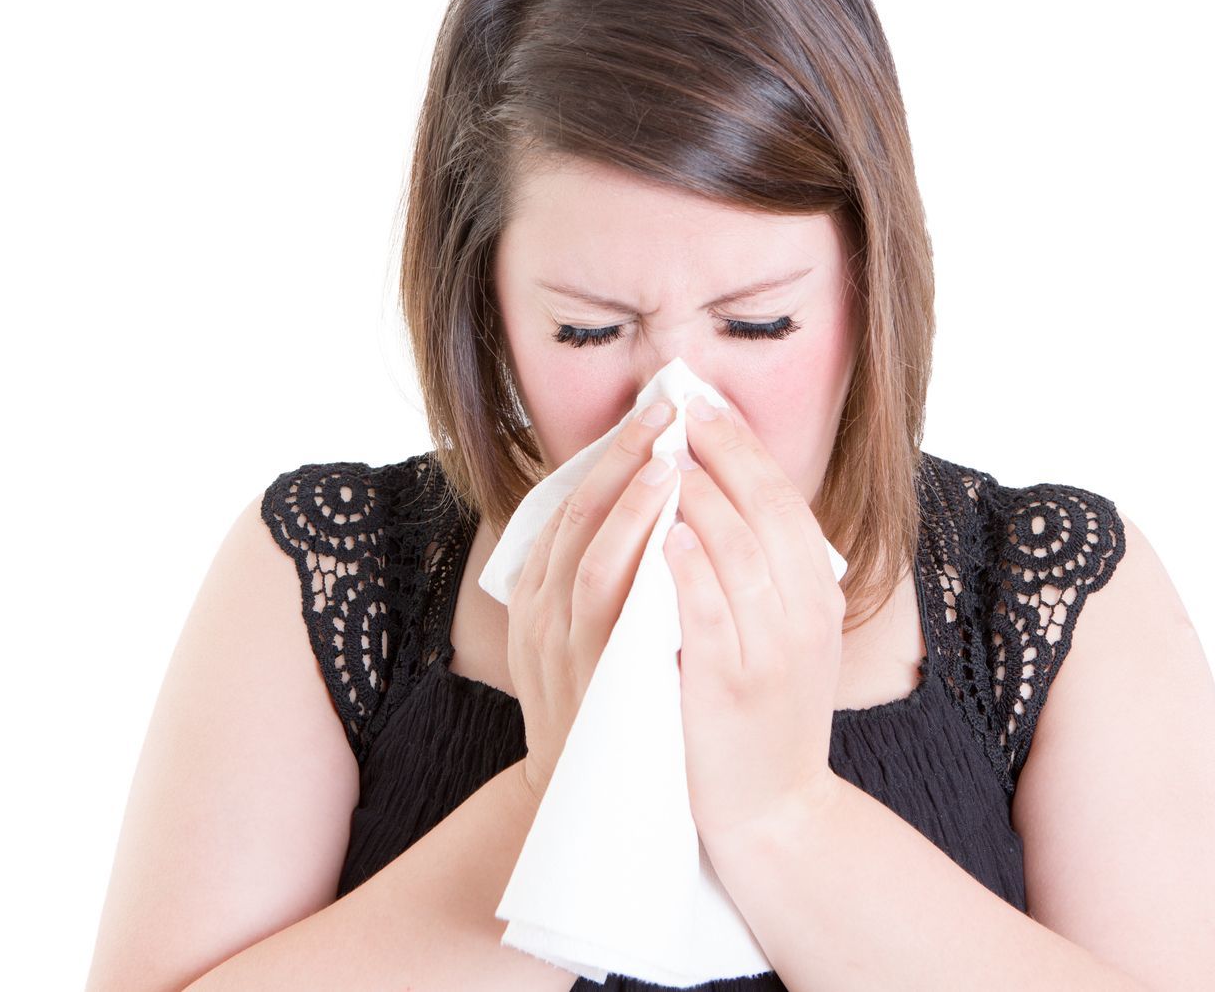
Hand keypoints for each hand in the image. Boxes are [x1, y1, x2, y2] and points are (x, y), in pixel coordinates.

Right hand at [509, 400, 680, 803]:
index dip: (608, 455)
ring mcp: (565, 655)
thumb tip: (657, 501)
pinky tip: (674, 544)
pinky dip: (638, 576)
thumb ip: (614, 573)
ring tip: (668, 461)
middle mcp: (543, 618)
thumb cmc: (610, 704)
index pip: (570, 506)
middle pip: (573, 519)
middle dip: (617, 461)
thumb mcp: (597, 630)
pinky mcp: (595, 691)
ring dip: (627, 508)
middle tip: (662, 412)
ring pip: (589, 563)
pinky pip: (611, 623)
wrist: (597, 803)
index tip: (651, 413)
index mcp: (540, 596)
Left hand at [661, 393, 845, 844]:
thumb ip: (764, 570)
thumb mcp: (786, 634)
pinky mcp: (731, 685)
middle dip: (721, 453)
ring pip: (739, 551)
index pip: (784, 499)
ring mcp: (772, 650)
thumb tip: (717, 492)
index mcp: (817, 596)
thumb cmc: (764, 715)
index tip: (705, 404)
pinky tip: (663, 533)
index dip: (744, 446)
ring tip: (665, 456)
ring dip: (701, 497)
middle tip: (679, 409)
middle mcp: (805, 616)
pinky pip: (710, 612)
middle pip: (767, 511)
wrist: (774, 812)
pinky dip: (689, 568)